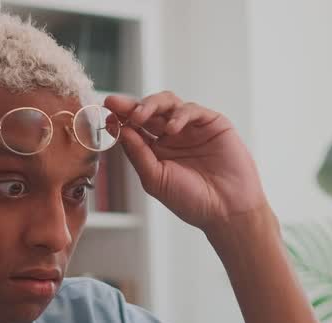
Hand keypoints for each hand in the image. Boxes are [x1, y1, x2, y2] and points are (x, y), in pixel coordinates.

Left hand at [104, 92, 267, 235]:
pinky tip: (172, 130)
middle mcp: (172, 136)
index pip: (134, 127)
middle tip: (114, 104)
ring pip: (168, 102)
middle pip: (147, 111)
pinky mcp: (212, 123)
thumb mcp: (155, 179)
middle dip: (129, 105)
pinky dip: (179, 115)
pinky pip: (191, 110)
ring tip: (139, 116)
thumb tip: (120, 129)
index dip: (119, 118)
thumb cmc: (191, 201)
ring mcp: (191, 128)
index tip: (104, 113)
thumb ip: (138, 154)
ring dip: (151, 105)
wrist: (227, 210)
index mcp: (156, 150)